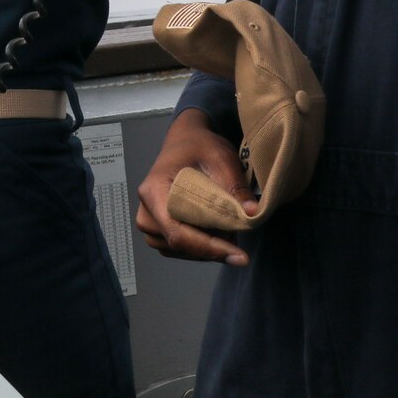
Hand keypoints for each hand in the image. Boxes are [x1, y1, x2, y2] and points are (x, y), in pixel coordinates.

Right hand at [134, 110, 254, 265]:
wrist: (185, 141)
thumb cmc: (199, 147)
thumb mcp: (222, 158)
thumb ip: (235, 186)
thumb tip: (252, 213)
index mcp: (154, 190)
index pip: (178, 232)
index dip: (209, 248)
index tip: (240, 256)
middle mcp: (146, 210)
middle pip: (179, 244)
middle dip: (213, 248)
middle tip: (240, 237)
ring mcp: (148, 221)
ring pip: (178, 250)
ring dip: (206, 249)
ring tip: (228, 231)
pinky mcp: (156, 228)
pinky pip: (177, 248)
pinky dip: (199, 247)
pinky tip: (216, 234)